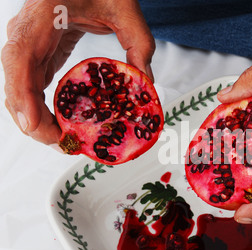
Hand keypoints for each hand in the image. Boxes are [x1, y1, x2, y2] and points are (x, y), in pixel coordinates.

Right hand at [1, 0, 154, 144]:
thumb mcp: (127, 10)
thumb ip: (140, 45)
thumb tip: (146, 84)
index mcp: (44, 15)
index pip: (21, 58)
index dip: (22, 95)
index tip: (33, 125)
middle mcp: (26, 30)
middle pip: (16, 81)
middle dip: (32, 119)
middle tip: (62, 144)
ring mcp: (28, 43)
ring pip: (20, 87)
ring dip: (36, 118)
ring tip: (64, 140)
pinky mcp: (38, 53)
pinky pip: (32, 84)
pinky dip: (42, 107)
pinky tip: (61, 123)